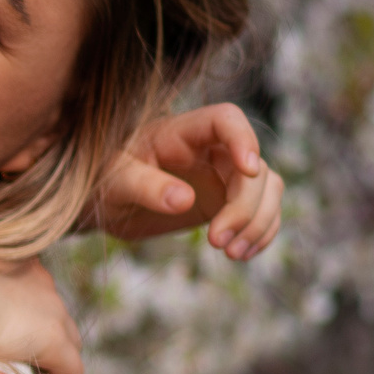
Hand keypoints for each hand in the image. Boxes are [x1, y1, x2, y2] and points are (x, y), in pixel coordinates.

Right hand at [0, 243, 86, 373]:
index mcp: (7, 253)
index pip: (25, 277)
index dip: (16, 300)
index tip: (1, 319)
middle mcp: (36, 277)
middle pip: (50, 306)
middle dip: (40, 327)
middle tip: (20, 351)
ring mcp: (49, 309)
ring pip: (67, 337)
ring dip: (55, 357)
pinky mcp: (53, 340)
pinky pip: (71, 368)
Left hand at [93, 103, 282, 260]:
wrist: (106, 203)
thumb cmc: (105, 180)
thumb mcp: (116, 182)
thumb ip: (146, 187)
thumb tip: (182, 199)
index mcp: (181, 132)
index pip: (226, 119)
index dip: (244, 139)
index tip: (249, 170)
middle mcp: (211, 149)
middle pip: (255, 166)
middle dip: (245, 207)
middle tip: (217, 243)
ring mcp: (224, 175)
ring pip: (268, 188)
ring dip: (258, 222)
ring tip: (231, 254)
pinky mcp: (228, 201)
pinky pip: (263, 211)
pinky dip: (261, 233)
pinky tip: (240, 254)